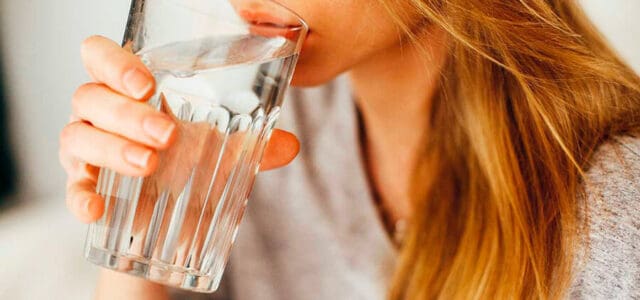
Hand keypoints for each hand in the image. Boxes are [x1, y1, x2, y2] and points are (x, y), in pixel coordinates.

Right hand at [59, 35, 299, 222]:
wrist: (171, 220)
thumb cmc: (191, 167)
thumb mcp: (223, 152)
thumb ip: (254, 146)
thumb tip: (291, 145)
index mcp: (130, 91)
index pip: (101, 56)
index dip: (114, 62)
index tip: (148, 84)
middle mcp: (102, 113)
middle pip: (90, 95)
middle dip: (127, 113)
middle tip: (167, 134)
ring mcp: (88, 149)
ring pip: (77, 134)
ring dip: (112, 148)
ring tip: (150, 164)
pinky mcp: (84, 186)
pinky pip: (71, 187)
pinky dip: (80, 196)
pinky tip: (97, 209)